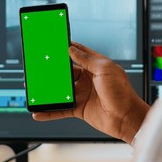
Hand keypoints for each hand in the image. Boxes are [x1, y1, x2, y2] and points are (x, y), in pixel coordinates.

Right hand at [33, 42, 149, 143]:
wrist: (127, 118)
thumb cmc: (122, 92)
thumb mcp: (105, 69)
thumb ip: (87, 59)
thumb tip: (72, 48)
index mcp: (95, 66)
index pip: (77, 53)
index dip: (65, 47)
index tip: (52, 43)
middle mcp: (88, 79)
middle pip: (65, 72)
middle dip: (52, 70)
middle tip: (37, 68)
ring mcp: (83, 94)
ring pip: (61, 91)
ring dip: (48, 91)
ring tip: (34, 89)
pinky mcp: (80, 109)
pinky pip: (61, 109)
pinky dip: (49, 111)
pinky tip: (39, 112)